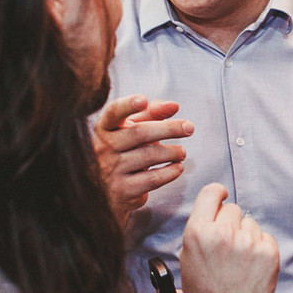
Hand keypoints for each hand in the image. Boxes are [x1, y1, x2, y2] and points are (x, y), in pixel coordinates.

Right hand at [94, 95, 193, 222]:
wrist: (110, 192)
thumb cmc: (126, 152)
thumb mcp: (134, 130)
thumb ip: (152, 114)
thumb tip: (173, 106)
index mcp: (104, 128)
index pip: (113, 112)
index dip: (127, 105)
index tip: (143, 100)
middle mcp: (103, 148)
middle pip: (139, 133)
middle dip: (169, 128)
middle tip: (189, 127)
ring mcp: (111, 170)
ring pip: (149, 155)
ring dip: (173, 152)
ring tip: (182, 152)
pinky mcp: (122, 190)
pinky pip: (153, 178)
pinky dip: (171, 172)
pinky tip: (178, 167)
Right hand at [179, 184, 278, 292]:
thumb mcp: (188, 257)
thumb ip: (200, 230)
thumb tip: (215, 210)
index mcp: (198, 232)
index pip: (211, 192)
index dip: (217, 194)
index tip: (221, 197)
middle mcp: (223, 233)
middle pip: (232, 209)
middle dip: (230, 223)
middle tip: (227, 247)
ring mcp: (248, 242)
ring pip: (250, 224)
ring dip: (246, 237)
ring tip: (238, 263)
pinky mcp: (268, 252)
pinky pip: (265, 237)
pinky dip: (260, 249)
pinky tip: (250, 267)